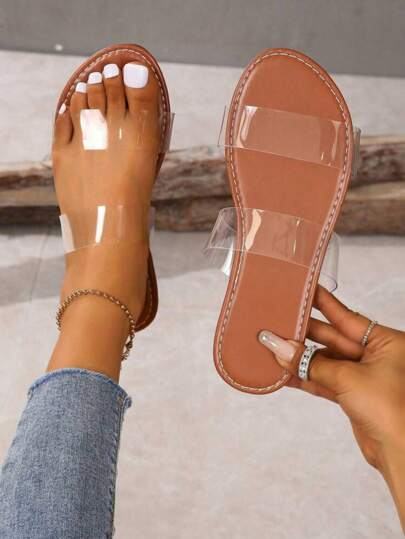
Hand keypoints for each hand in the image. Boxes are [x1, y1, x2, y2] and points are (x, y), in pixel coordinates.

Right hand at [259, 285, 404, 529]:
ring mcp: (364, 376)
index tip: (303, 289)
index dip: (323, 303)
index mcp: (387, 342)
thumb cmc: (390, 410)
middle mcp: (377, 356)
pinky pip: (324, 380)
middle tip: (276, 323)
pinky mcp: (354, 396)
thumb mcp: (349, 378)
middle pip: (332, 338)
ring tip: (273, 348)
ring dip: (300, 358)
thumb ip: (311, 363)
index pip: (348, 316)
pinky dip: (305, 378)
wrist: (400, 454)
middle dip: (304, 335)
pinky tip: (283, 372)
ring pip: (325, 361)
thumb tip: (279, 348)